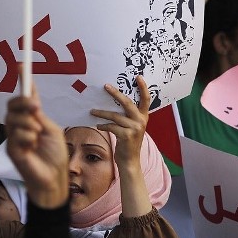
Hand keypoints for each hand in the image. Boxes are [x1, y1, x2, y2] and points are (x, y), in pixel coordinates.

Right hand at [5, 86, 68, 208]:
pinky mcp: (11, 148)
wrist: (54, 176)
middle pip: (13, 105)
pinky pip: (15, 135)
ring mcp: (13, 136)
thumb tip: (31, 100)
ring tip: (37, 135)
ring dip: (28, 125)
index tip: (22, 66)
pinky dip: (27, 138)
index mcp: (32, 118)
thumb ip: (39, 116)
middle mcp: (20, 125)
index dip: (23, 81)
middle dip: (24, 103)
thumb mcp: (52, 129)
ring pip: (13, 119)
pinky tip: (32, 147)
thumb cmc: (55, 154)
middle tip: (36, 107)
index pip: (25, 97)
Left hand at [91, 75, 151, 217]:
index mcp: (143, 117)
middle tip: (105, 86)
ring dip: (102, 113)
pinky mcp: (127, 136)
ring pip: (115, 115)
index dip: (143, 88)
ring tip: (92, 111)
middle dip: (116, 93)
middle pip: (128, 103)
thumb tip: (111, 101)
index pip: (146, 100)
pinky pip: (111, 126)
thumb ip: (126, 115)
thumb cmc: (127, 141)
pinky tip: (98, 125)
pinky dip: (103, 125)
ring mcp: (135, 128)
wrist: (130, 160)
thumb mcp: (131, 127)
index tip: (138, 77)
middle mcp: (141, 121)